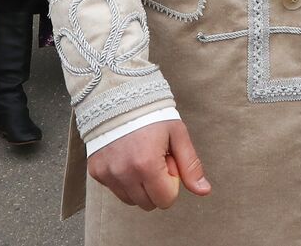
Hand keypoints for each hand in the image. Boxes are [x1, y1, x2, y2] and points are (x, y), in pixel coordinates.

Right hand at [87, 120, 210, 210]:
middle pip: (148, 204)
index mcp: (146, 165)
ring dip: (140, 185)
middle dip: (157, 186)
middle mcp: (124, 173)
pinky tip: (127, 157)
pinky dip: (124, 179)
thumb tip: (204, 191)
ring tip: (141, 157)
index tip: (168, 161)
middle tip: (155, 158)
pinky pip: (115, 189)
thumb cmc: (153, 114)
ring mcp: (107, 174)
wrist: (120, 96)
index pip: (166, 200)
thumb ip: (191, 166)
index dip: (172, 182)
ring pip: (131, 200)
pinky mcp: (96, 172)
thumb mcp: (177, 135)